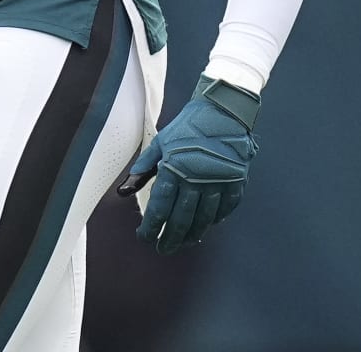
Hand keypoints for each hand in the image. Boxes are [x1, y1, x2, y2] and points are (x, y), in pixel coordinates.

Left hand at [117, 75, 259, 253]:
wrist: (223, 110)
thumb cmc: (188, 125)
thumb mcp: (160, 143)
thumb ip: (143, 168)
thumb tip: (124, 191)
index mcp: (174, 169)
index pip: (160, 207)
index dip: (151, 227)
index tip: (144, 238)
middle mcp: (196, 179)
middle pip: (181, 219)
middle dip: (170, 238)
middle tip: (163, 249)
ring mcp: (218, 182)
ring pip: (204, 218)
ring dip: (192, 234)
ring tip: (184, 243)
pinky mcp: (236, 181)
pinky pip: (225, 209)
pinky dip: (216, 220)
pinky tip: (207, 226)